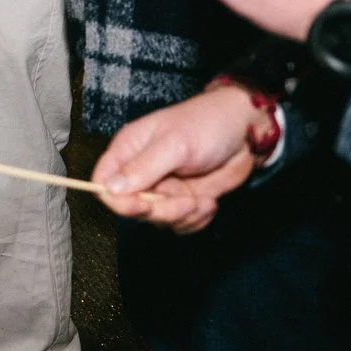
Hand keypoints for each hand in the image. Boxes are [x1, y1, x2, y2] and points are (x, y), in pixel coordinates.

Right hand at [92, 87, 260, 231]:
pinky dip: (197, 219)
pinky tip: (210, 201)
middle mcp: (142, 172)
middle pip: (132, 208)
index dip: (117, 200)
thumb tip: (110, 188)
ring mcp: (164, 189)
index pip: (104, 182)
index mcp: (129, 151)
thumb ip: (143, 167)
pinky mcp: (184, 201)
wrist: (245, 133)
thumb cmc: (206, 125)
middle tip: (187, 201)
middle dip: (161, 210)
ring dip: (184, 216)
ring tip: (203, 199)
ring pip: (158, 220)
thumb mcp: (174, 144)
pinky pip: (181, 224)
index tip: (142, 205)